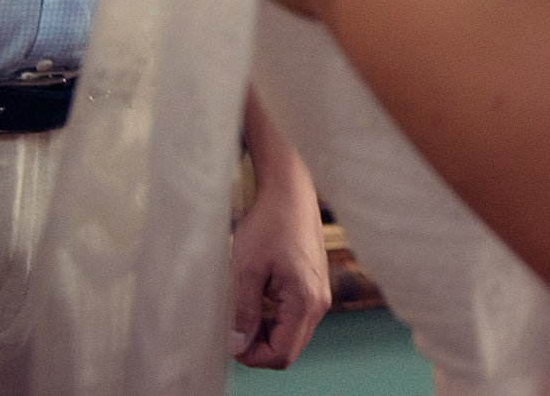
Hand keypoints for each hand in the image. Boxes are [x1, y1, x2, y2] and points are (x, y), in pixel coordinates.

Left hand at [226, 167, 331, 369]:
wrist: (290, 193)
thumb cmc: (270, 225)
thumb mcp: (246, 271)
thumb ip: (244, 313)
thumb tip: (237, 347)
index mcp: (305, 301)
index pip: (282, 355)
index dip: (252, 357)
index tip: (230, 342)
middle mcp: (319, 302)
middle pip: (289, 349)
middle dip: (259, 347)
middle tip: (233, 328)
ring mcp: (319, 294)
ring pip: (292, 335)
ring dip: (265, 333)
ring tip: (242, 311)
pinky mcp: (314, 286)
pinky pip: (295, 318)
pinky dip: (274, 320)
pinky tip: (257, 301)